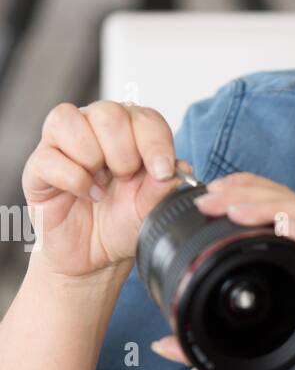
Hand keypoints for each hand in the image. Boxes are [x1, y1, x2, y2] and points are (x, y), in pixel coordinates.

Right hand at [22, 101, 189, 278]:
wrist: (94, 256)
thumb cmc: (120, 223)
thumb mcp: (150, 208)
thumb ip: (164, 186)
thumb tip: (179, 167)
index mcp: (128, 132)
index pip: (143, 116)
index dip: (155, 141)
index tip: (162, 171)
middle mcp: (94, 129)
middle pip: (108, 113)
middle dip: (123, 152)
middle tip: (124, 178)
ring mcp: (62, 143)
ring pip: (70, 120)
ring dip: (93, 158)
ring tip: (100, 185)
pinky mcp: (39, 165)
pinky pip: (51, 157)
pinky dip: (74, 180)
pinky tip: (85, 195)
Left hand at [150, 172, 294, 369]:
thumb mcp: (257, 361)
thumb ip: (214, 346)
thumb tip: (164, 342)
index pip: (273, 217)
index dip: (241, 198)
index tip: (203, 200)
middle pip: (289, 205)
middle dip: (248, 192)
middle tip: (210, 195)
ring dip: (273, 204)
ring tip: (234, 205)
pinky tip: (284, 224)